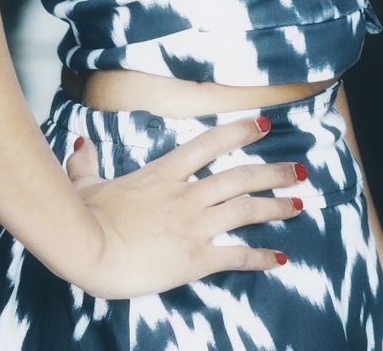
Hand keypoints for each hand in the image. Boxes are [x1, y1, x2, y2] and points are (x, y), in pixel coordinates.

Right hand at [65, 114, 304, 298]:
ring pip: (246, 210)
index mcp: (164, 172)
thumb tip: (81, 144)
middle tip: (299, 170)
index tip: (264, 124)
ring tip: (300, 205)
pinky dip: (260, 256)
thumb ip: (88, 162)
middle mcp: (186, 194)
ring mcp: (193, 224)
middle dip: (273, 172)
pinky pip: (236, 255)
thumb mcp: (86, 182)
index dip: (240, 131)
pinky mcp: (194, 258)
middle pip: (240, 176)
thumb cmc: (83, 214)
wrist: (87, 246)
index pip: (211, 143)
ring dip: (277, 207)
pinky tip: (279, 258)